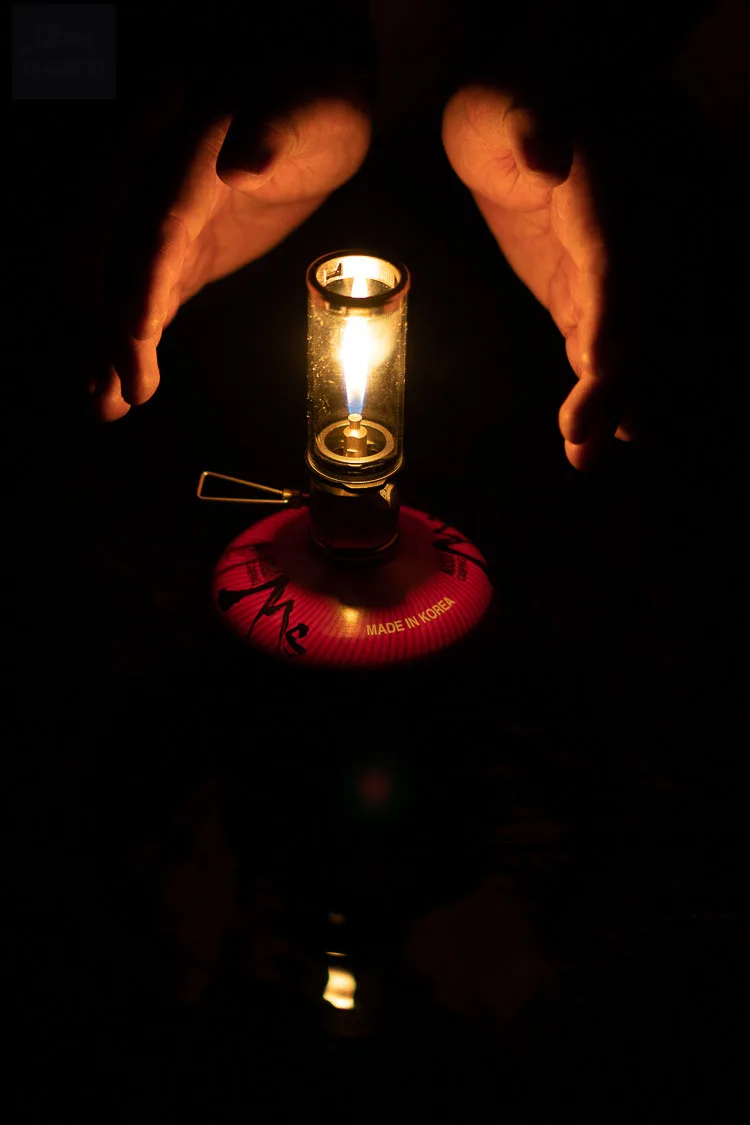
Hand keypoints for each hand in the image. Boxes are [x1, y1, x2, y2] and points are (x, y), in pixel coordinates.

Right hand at [90, 98, 369, 420]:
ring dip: (116, 347)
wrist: (312, 114)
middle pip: (135, 265)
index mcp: (195, 158)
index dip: (146, 276)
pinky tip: (124, 387)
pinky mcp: (186, 255)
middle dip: (123, 329)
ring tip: (104, 405)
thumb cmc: (318, 106)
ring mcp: (173, 227)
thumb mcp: (313, 111)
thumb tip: (243, 162)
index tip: (138, 327)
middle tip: (122, 390)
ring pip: (134, 290)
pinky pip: (155, 300)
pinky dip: (137, 342)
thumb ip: (278, 131)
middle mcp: (168, 194)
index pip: (164, 222)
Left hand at [443, 86, 630, 469]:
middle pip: (634, 314)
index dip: (616, 313)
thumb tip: (549, 151)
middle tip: (582, 434)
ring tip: (587, 452)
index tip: (600, 363)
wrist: (508, 114)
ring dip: (613, 397)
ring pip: (625, 339)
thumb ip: (529, 123)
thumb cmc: (503, 100)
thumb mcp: (505, 98)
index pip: (621, 258)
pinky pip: (597, 343)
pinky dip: (595, 387)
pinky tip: (588, 433)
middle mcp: (622, 235)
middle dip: (618, 378)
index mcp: (609, 189)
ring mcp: (607, 268)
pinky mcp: (585, 291)